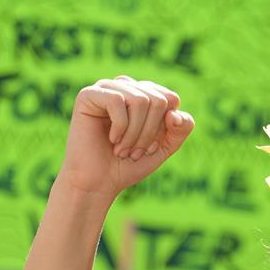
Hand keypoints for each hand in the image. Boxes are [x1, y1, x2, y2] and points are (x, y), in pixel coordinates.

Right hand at [57, 77, 194, 199]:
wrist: (98, 183)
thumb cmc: (128, 165)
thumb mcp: (164, 147)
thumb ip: (181, 129)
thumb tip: (174, 113)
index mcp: (143, 93)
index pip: (170, 99)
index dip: (164, 128)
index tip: (149, 148)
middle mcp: (125, 86)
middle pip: (158, 100)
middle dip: (149, 133)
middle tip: (133, 151)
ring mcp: (106, 88)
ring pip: (140, 100)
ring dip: (135, 133)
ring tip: (122, 149)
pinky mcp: (88, 94)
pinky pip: (118, 101)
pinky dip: (120, 127)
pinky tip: (111, 139)